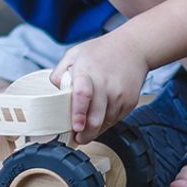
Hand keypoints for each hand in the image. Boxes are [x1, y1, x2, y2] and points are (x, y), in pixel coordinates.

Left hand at [50, 28, 148, 144]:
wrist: (133, 48)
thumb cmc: (101, 51)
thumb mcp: (74, 54)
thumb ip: (60, 73)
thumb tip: (53, 94)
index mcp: (87, 71)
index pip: (83, 94)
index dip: (78, 113)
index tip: (75, 127)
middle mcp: (105, 84)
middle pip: (96, 118)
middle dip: (85, 134)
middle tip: (77, 138)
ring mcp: (120, 95)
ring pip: (105, 123)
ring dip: (95, 129)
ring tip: (87, 125)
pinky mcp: (130, 102)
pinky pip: (115, 120)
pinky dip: (106, 122)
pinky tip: (101, 113)